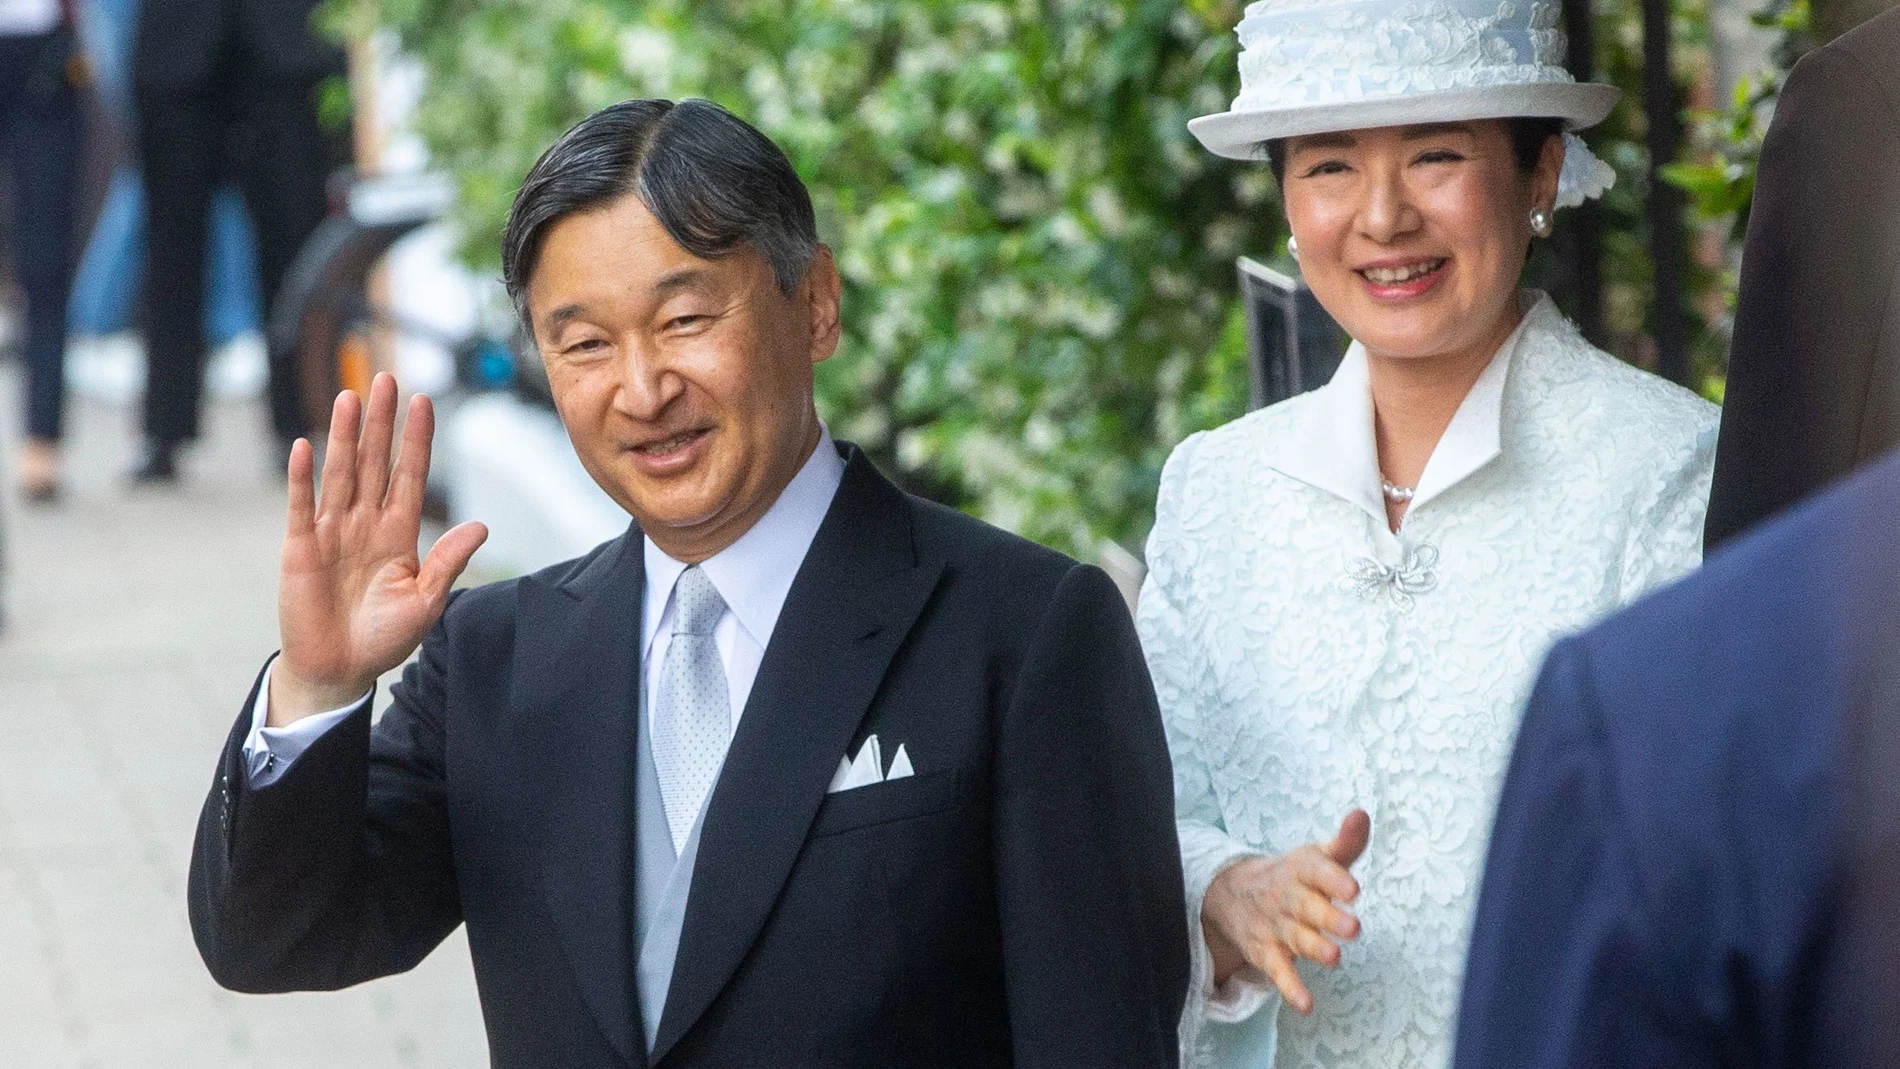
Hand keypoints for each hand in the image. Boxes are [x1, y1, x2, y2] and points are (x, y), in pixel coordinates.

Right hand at [270, 374, 487, 724]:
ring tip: (352, 396)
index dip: (417, 440)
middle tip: (387, 378)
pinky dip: (303, 477)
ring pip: (341, 473)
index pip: (410, 476)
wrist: (339, 670)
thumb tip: (482, 526)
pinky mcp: (301, 548)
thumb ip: (447, 562)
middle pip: (375, 462)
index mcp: (399, 533)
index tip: (425, 402)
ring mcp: (332, 532)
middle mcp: (365, 523)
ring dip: (346, 436)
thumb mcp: (426, 601)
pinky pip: (302, 506)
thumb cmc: (384, 637)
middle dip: (382, 422)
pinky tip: (307, 446)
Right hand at [1201, 809, 1370, 1014]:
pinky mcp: (1267, 954)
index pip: (1317, 870)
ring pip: (1296, 939)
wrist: (1232, 894)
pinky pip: (1279, 973)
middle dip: (1329, 918)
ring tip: (1333, 957)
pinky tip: (1306, 1004)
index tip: (1353, 888)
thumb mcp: (1317, 856)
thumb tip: (1362, 814)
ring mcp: (1276, 927)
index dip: (1334, 879)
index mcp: (1302, 870)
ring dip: (1314, 949)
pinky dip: (1290, 989)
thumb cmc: (1294, 876)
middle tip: (1353, 928)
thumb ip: (1346, 842)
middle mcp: (1287, 898)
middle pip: (1308, 908)